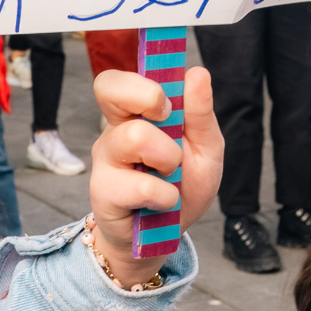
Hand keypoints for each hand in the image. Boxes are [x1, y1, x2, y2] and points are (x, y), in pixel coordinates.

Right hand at [89, 66, 223, 286]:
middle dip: (147, 98)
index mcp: (137, 115)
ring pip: (135, 136)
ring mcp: (106, 159)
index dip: (142, 81)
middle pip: (108, 87)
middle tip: (168, 122)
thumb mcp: (206, 151)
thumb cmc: (183, 187)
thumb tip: (197, 73)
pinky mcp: (104, 192)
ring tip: (171, 177)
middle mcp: (115, 130)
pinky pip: (143, 185)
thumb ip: (201, 115)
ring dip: (169, 159)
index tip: (169, 102)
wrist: (167, 237)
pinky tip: (163, 203)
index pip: (120, 79)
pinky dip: (167, 196)